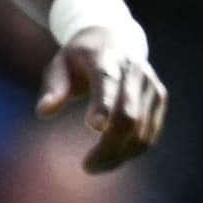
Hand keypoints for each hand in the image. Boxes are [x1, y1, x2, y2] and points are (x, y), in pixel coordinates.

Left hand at [38, 23, 167, 173]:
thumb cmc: (80, 57)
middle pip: (128, 115)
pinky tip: (113, 157)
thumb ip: (53, 87)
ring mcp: (150, 83)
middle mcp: (133, 69)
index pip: (107, 81)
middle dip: (110, 146)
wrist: (115, 36)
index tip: (94, 127)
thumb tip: (44, 112)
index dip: (103, 104)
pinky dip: (132, 150)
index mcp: (106, 57)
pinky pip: (150, 132)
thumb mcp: (59, 64)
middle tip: (88, 166)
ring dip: (120, 155)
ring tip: (95, 166)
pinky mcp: (159, 96)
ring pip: (142, 130)